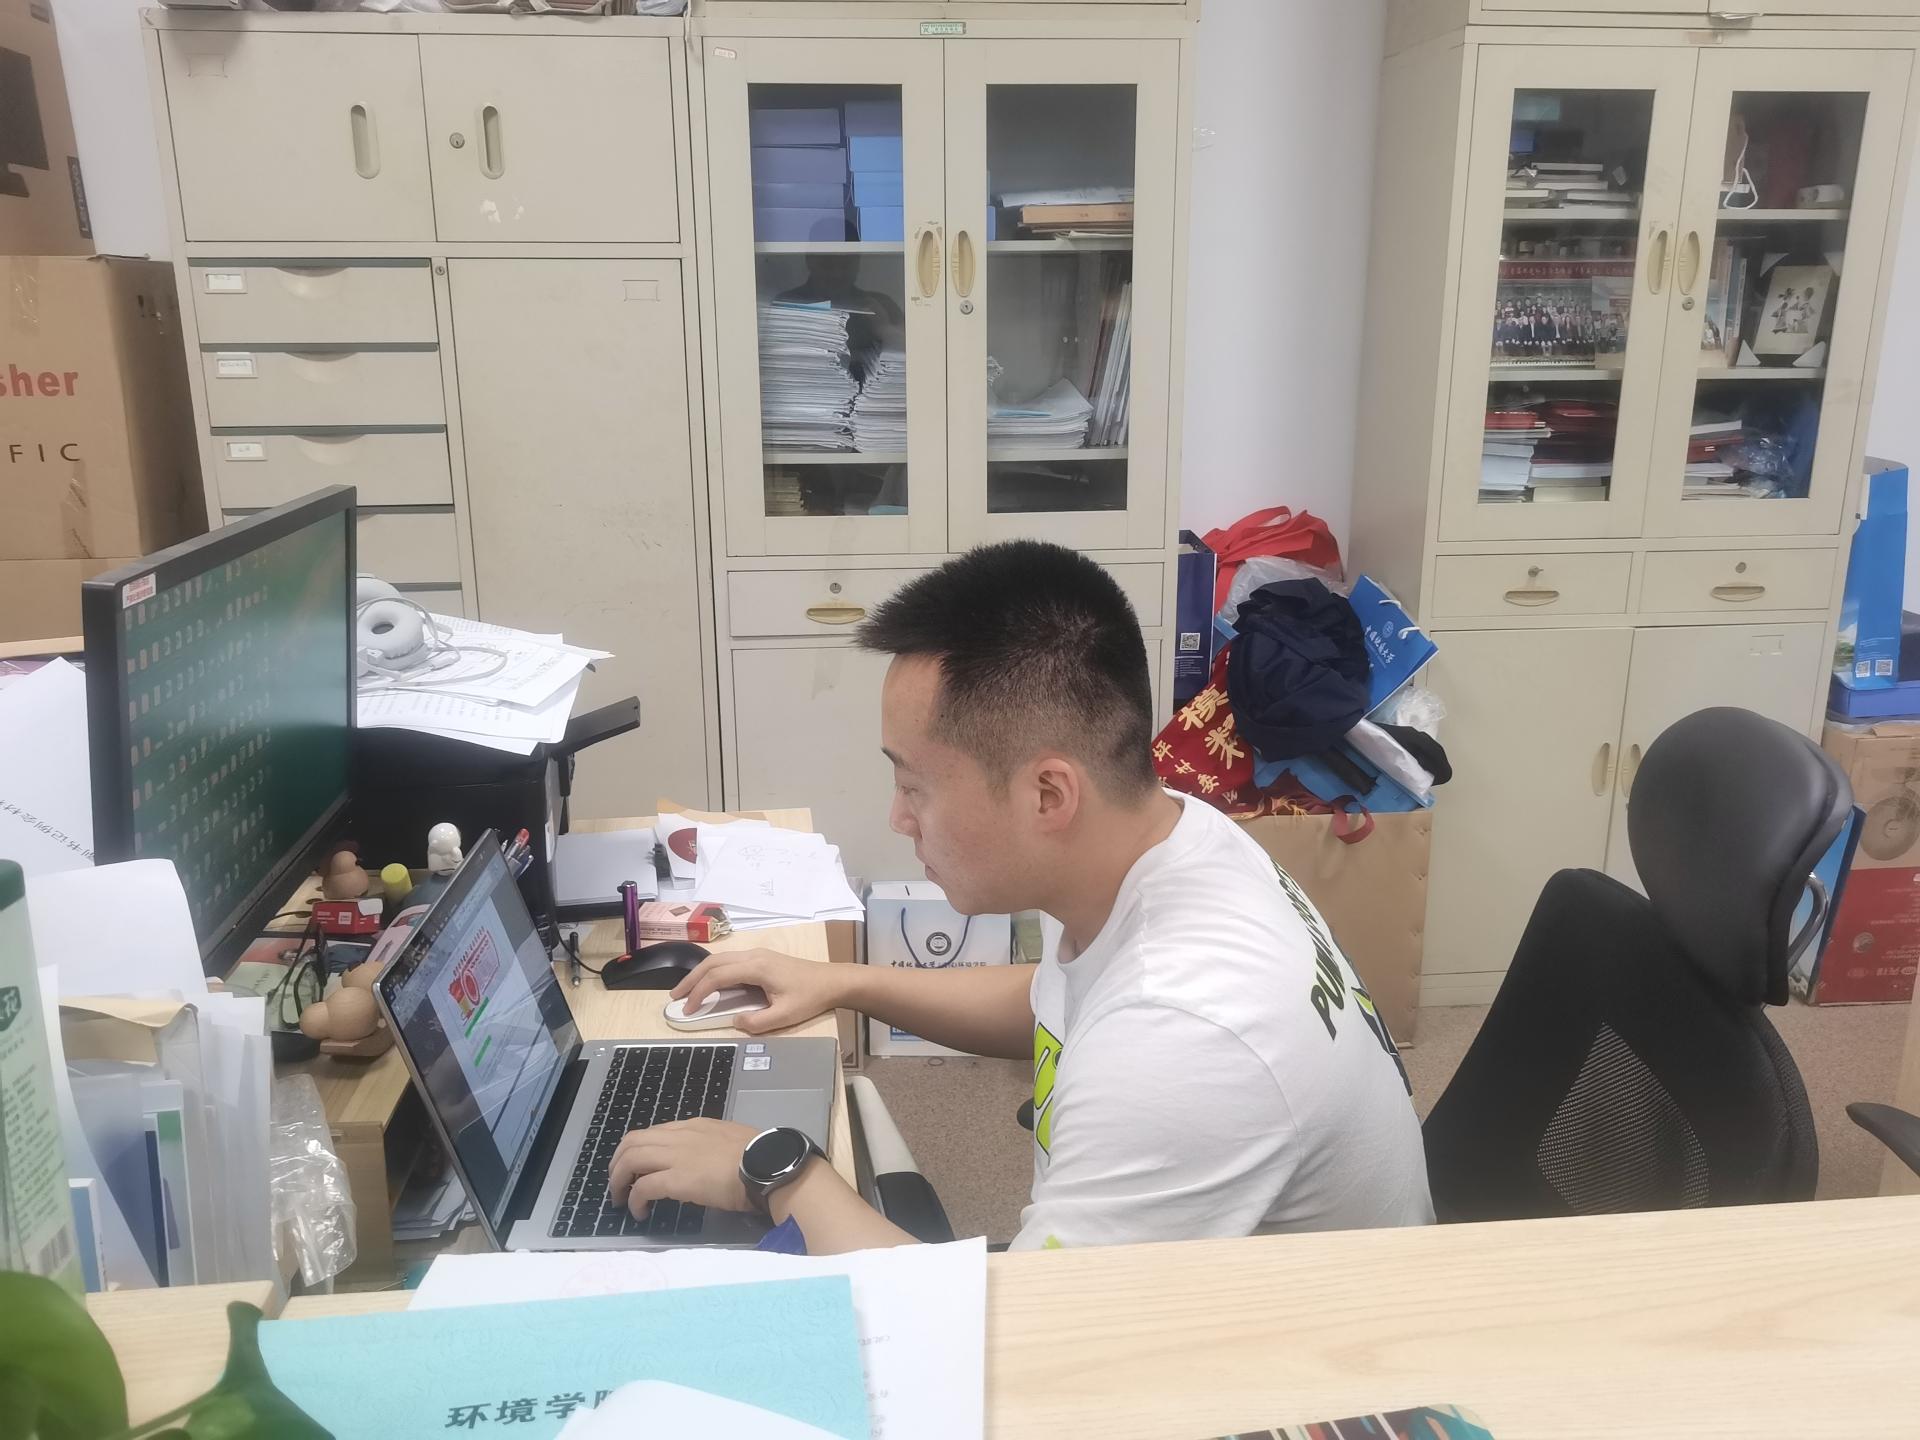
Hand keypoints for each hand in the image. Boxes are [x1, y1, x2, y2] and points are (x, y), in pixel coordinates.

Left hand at [608, 1118, 756, 1218]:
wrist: (768, 1166)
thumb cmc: (758, 1157)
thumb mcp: (731, 1141)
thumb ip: (711, 1147)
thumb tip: (704, 1163)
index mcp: (694, 1127)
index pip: (653, 1132)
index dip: (637, 1150)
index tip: (635, 1168)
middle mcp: (680, 1136)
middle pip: (632, 1142)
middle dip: (618, 1163)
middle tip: (617, 1184)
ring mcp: (677, 1156)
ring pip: (630, 1160)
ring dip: (619, 1181)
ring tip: (621, 1199)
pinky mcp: (677, 1179)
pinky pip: (643, 1187)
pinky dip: (635, 1200)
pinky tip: (639, 1212)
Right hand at [669, 948, 844, 1034]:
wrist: (833, 981)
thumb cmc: (810, 997)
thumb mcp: (785, 1016)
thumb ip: (756, 1022)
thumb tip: (733, 1022)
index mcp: (756, 967)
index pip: (717, 977)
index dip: (699, 993)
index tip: (688, 1010)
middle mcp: (753, 956)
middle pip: (713, 962)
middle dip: (691, 979)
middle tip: (674, 998)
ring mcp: (757, 955)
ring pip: (720, 959)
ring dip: (701, 974)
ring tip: (686, 991)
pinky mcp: (761, 959)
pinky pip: (730, 962)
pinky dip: (714, 972)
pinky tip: (709, 984)